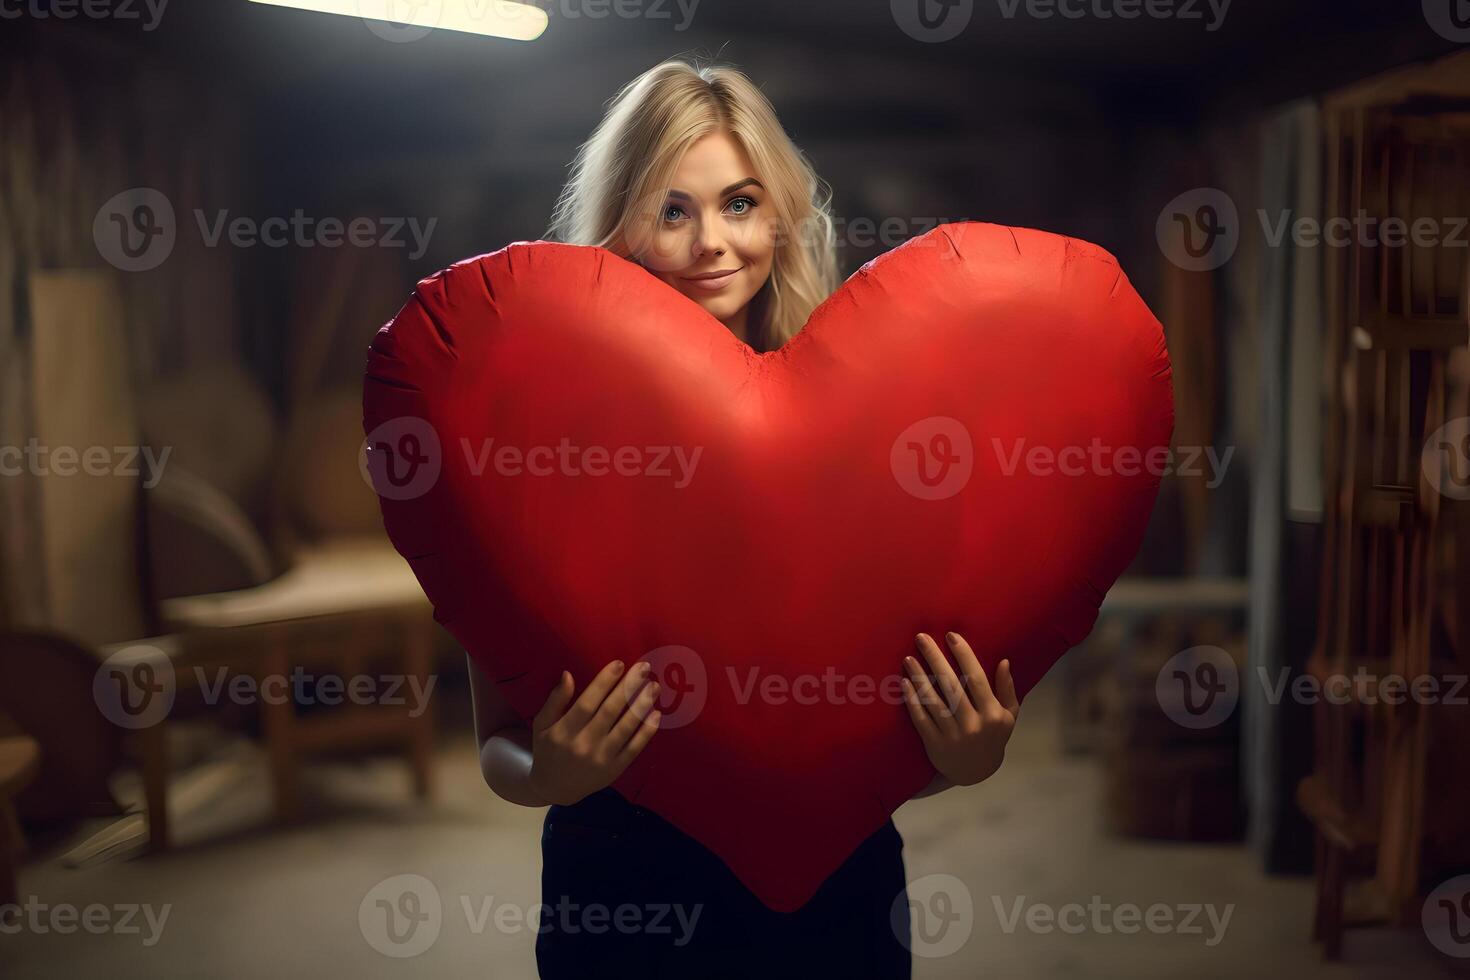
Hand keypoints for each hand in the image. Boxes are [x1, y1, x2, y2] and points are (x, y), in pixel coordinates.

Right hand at [527, 660, 660, 805]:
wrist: (554, 789)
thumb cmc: (548, 750)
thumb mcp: (542, 724)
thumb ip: (555, 700)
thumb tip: (568, 674)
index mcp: (564, 730)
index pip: (587, 702)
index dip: (604, 682)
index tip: (619, 663)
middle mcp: (584, 744)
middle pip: (610, 712)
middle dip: (628, 688)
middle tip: (643, 667)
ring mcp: (601, 759)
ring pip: (625, 728)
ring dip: (641, 706)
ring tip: (653, 686)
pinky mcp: (615, 770)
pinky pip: (634, 748)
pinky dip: (646, 732)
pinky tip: (656, 714)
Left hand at [900, 632, 1019, 786]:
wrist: (976, 772)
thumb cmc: (993, 736)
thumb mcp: (1008, 715)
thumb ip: (1007, 689)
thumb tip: (1004, 661)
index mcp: (993, 714)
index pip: (976, 678)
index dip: (963, 655)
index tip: (950, 635)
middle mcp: (973, 724)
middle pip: (951, 685)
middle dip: (935, 658)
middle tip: (921, 637)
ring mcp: (953, 736)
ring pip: (933, 701)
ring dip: (919, 677)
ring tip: (908, 658)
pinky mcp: (935, 745)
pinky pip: (921, 718)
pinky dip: (912, 700)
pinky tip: (905, 683)